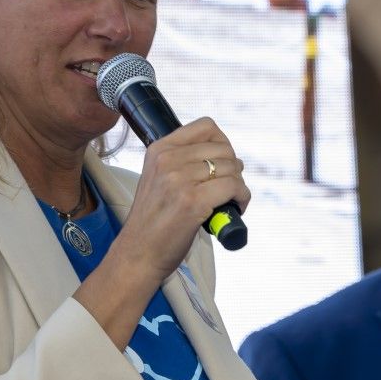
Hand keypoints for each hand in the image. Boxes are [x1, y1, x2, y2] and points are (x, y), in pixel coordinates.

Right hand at [116, 117, 249, 280]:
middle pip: (223, 149)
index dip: (223, 143)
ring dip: (239, 185)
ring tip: (231, 200)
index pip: (206, 126)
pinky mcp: (193, 202)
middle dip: (233, 168)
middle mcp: (167, 160)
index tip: (222, 162)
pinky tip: (236, 207)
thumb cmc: (152, 221)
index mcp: (159, 150)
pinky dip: (242, 197)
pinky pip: (233, 187)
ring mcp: (179, 180)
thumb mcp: (157, 178)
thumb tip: (222, 155)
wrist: (138, 253)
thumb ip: (180, 161)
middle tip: (228, 187)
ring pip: (232, 168)